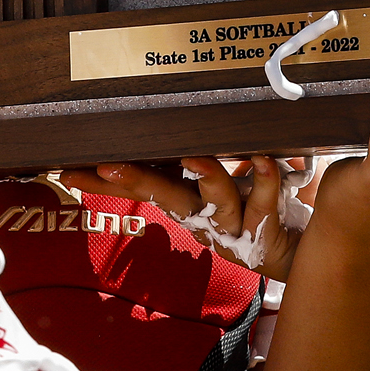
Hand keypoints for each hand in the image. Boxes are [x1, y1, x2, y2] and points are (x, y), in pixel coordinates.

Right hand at [76, 156, 296, 278]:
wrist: (301, 251)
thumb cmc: (260, 204)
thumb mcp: (225, 178)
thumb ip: (201, 157)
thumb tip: (175, 119)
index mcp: (188, 199)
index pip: (140, 185)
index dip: (103, 181)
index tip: (68, 170)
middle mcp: (203, 216)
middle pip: (165, 196)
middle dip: (134, 181)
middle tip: (107, 166)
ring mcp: (232, 225)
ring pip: (216, 200)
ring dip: (207, 176)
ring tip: (198, 157)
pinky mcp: (263, 230)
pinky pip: (264, 201)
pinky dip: (265, 179)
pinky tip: (264, 158)